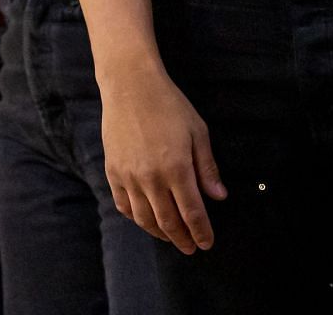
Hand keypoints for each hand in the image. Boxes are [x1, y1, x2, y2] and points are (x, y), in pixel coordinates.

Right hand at [99, 64, 225, 253]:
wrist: (131, 86)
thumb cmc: (169, 105)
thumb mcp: (198, 132)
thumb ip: (207, 168)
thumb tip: (219, 197)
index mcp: (176, 168)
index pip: (192, 212)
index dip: (201, 232)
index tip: (207, 243)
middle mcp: (151, 178)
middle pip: (168, 222)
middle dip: (182, 239)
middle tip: (191, 248)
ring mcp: (129, 177)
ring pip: (145, 219)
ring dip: (160, 233)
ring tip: (171, 237)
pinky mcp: (113, 172)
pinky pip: (124, 205)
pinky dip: (136, 218)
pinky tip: (146, 220)